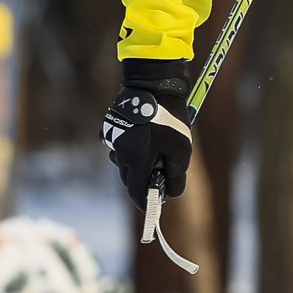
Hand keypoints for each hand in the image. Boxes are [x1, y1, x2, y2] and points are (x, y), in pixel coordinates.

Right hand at [102, 69, 193, 208]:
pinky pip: (121, 147)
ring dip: (138, 164)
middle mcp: (121, 156)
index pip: (138, 195)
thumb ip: (177, 176)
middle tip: (162, 172)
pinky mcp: (110, 130)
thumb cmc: (169, 119)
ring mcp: (114, 142)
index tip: (154, 207)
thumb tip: (171, 193)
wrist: (151, 84)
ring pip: (125, 163)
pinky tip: (144, 136)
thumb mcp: (181, 150)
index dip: (147, 204)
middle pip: (131, 180)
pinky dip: (132, 148)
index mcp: (137, 163)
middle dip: (145, 181)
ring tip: (155, 148)